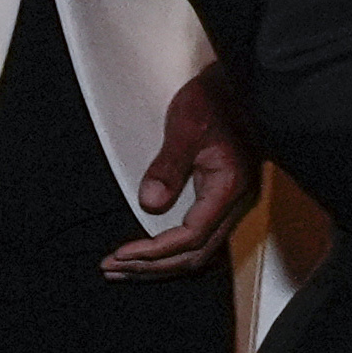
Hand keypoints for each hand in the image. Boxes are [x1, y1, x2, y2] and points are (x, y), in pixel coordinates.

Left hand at [103, 64, 260, 277]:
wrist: (240, 84)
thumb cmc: (215, 98)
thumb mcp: (186, 125)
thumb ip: (168, 167)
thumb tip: (149, 204)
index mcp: (229, 188)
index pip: (190, 238)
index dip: (153, 252)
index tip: (119, 254)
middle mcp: (236, 203)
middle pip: (194, 256)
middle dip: (151, 267)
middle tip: (111, 268)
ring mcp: (232, 204)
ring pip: (199, 253)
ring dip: (160, 265)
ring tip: (122, 268)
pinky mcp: (224, 200)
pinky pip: (200, 239)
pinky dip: (172, 252)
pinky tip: (149, 254)